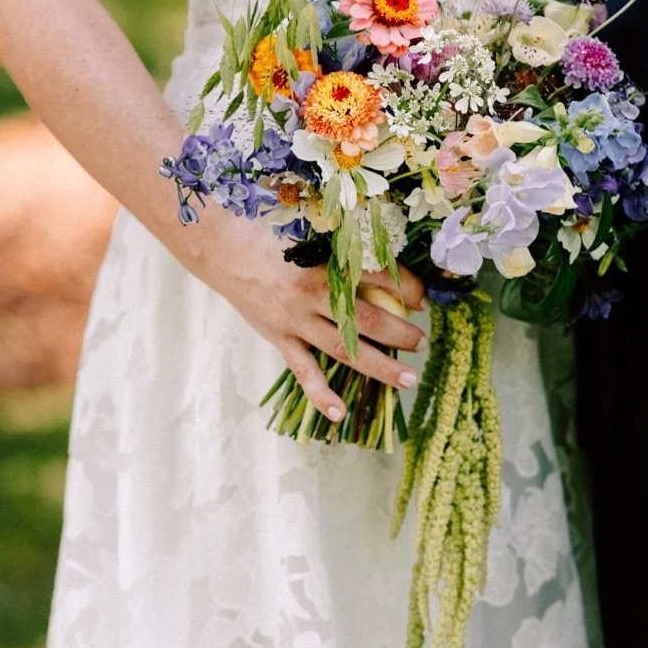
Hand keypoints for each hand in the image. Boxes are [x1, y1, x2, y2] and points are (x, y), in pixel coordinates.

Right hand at [179, 212, 425, 421]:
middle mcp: (312, 294)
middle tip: (422, 343)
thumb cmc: (272, 237)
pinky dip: (321, 393)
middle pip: (367, 319)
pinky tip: (339, 413)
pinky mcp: (279, 338)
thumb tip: (386, 267)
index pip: (377, 276)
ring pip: (343, 348)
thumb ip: (345, 251)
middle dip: (400, 333)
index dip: (406, 287)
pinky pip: (304, 371)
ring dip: (379, 365)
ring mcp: (295, 320)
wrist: (225, 250)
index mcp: (324, 262)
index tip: (422, 299)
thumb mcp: (312, 234)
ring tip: (407, 379)